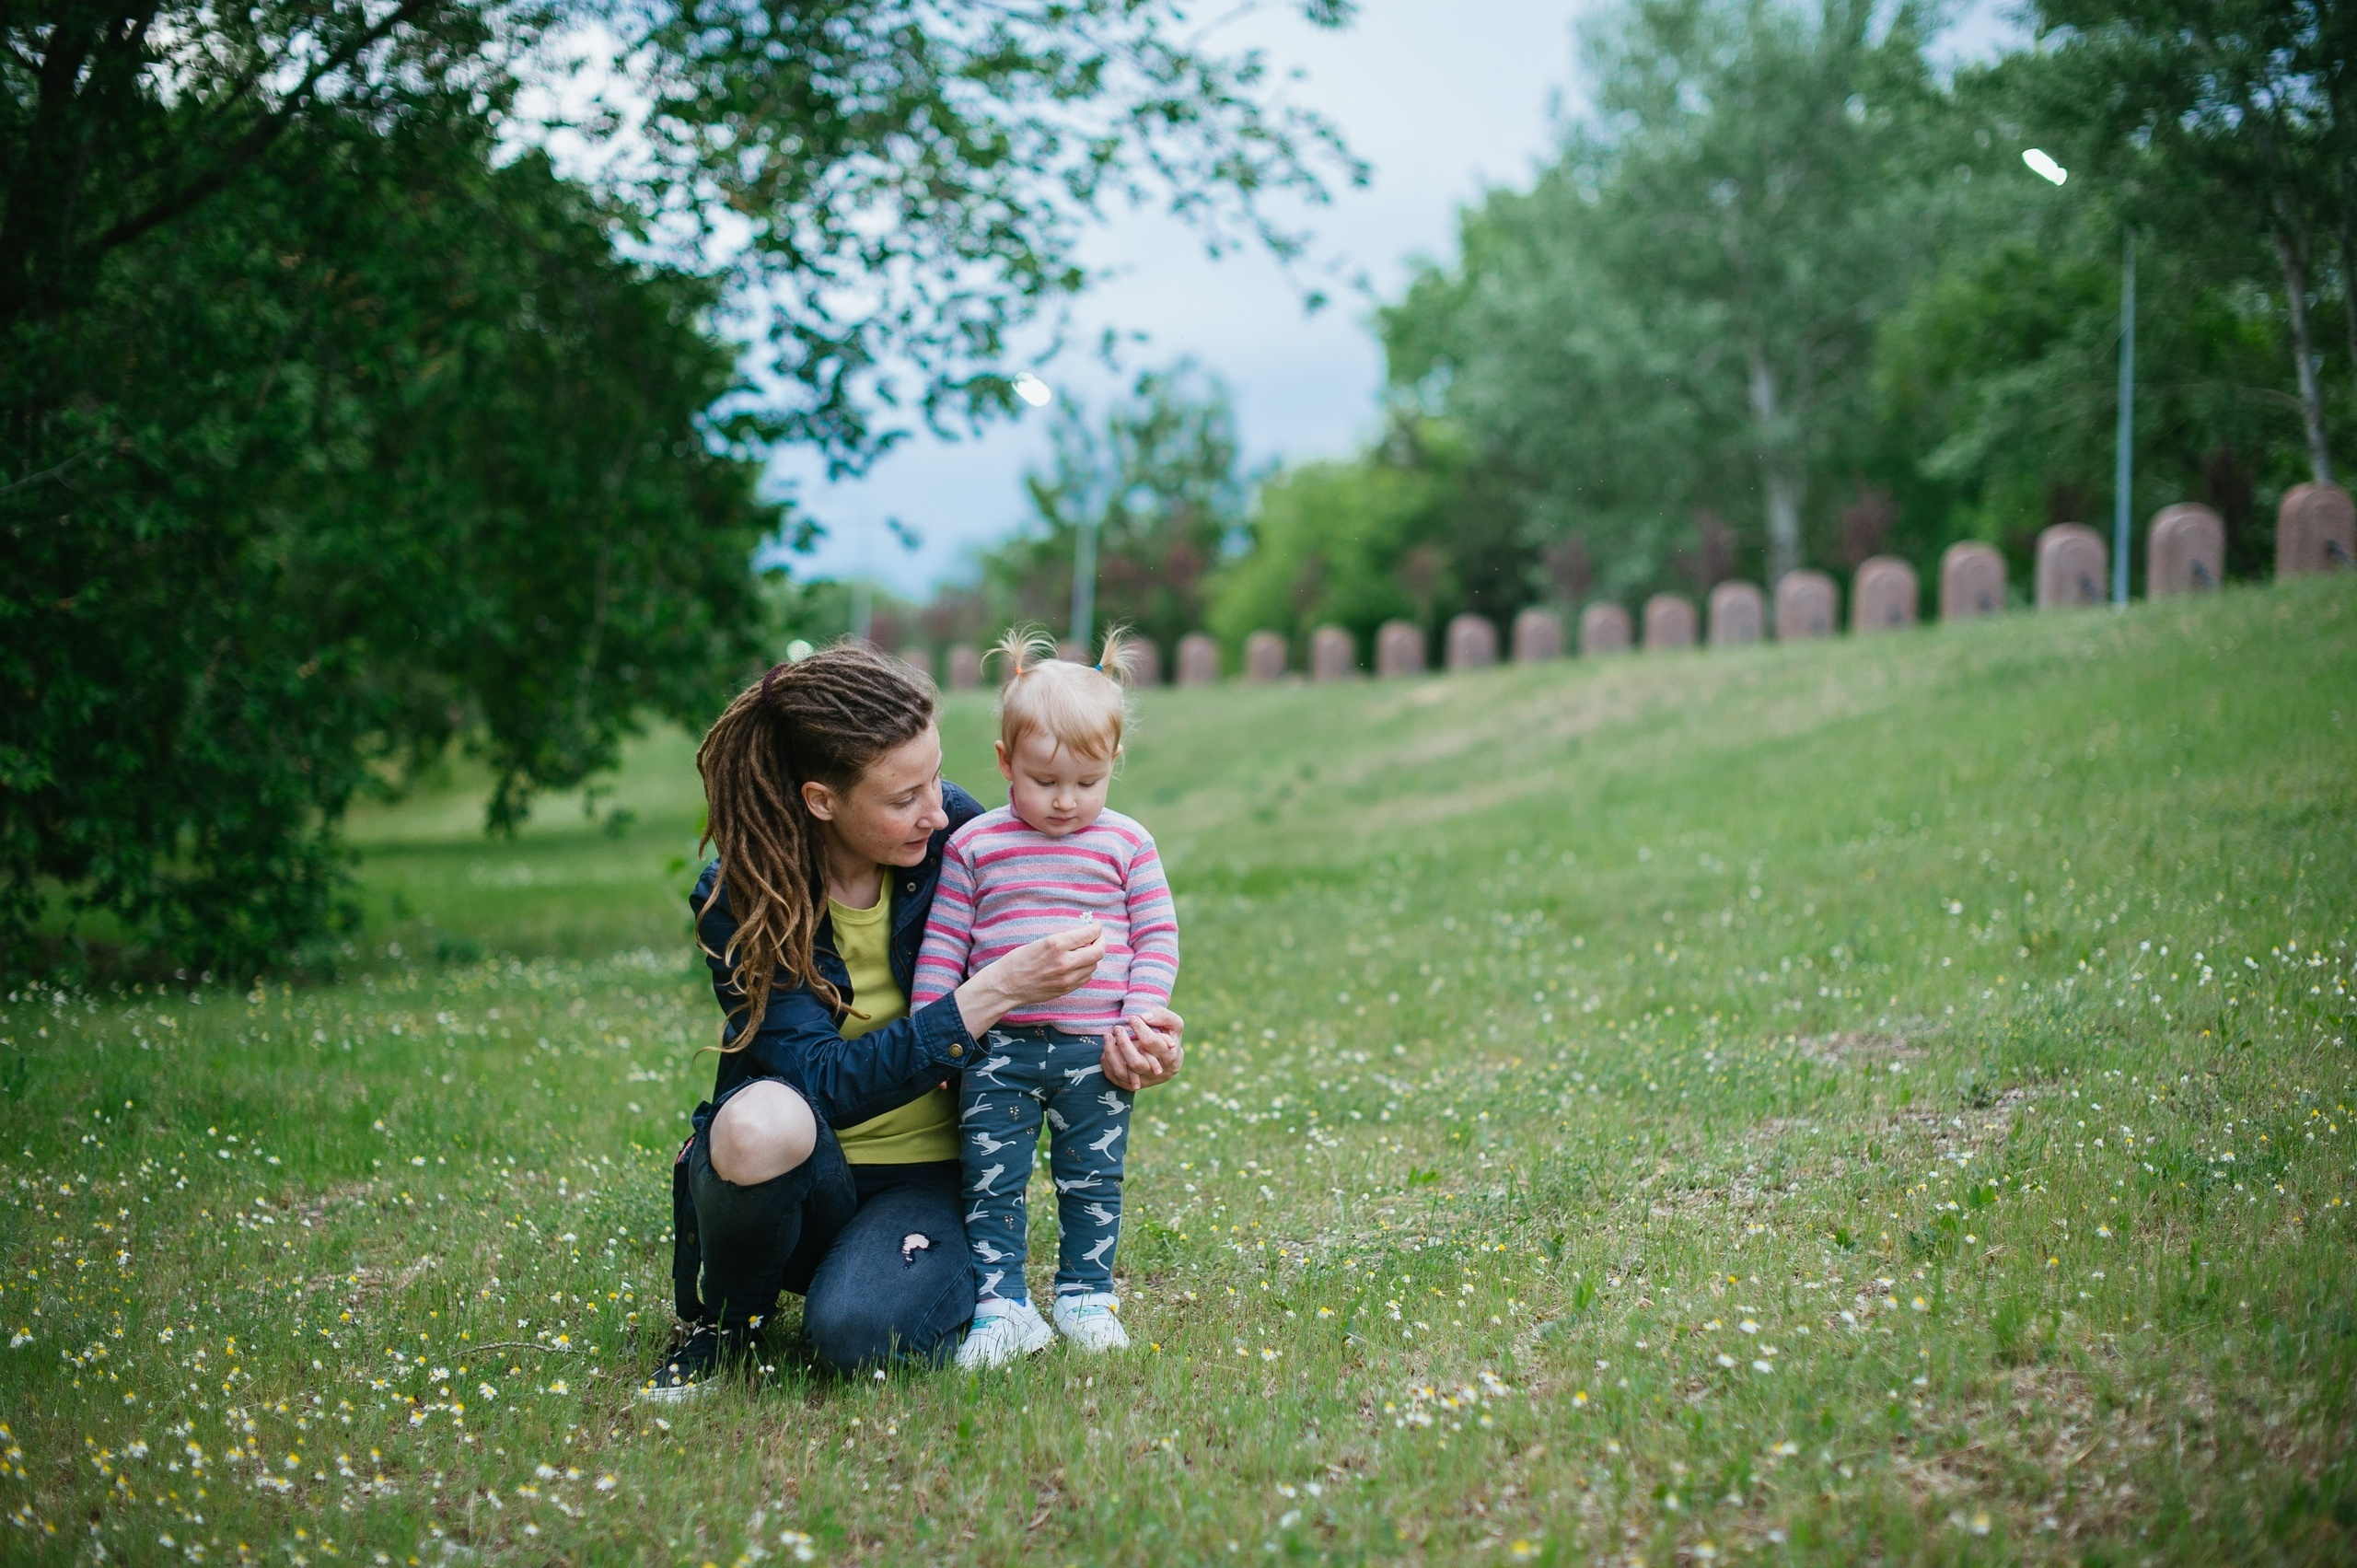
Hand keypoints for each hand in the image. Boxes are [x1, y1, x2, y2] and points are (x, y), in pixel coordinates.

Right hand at [955, 922, 1105, 1037]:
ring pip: (1093, 965)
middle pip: (1098, 952)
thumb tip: (1085, 937)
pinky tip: (1078, 965)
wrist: (1006, 985)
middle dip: (1101, 942)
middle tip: (1098, 939)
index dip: (1096, 929)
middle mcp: (1065, 961)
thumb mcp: (1042, 941)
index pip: (1089, 934)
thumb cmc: (1019, 960)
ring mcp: (1067, 978)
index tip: (1096, 927)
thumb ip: (1065, 940)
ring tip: (1084, 952)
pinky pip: (1085, 977)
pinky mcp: (1066, 989)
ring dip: (1092, 957)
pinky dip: (1086, 969)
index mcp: (1057, 944)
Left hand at [1102, 1006, 1183, 1091]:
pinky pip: (1115, 1078)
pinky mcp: (1131, 1085)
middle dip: (1123, 1043)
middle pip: (1136, 1062)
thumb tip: (1143, 1017)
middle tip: (1117, 1028)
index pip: (1152, 1044)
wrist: (1168, 1061)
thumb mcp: (1175, 1025)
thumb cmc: (1170, 1038)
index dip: (1140, 1029)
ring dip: (1111, 1053)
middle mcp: (1156, 1073)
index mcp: (1169, 1057)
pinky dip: (1107, 1064)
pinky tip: (1106, 1050)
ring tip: (1107, 1036)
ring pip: (1122, 1072)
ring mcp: (1142, 1081)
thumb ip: (1163, 1016)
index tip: (1132, 1018)